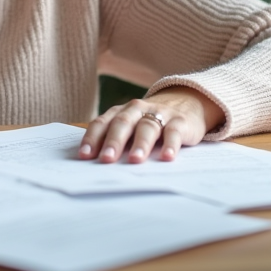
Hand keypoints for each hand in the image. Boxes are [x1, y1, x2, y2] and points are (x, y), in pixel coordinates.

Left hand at [79, 87, 223, 163]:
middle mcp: (137, 110)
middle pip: (123, 123)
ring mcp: (159, 113)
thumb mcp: (132, 128)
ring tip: (135, 160)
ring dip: (140, 143)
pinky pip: (174, 131)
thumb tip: (98, 167)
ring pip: (147, 126)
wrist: (185, 103)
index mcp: (120, 112)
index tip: (85, 156)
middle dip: (113, 141)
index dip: (92, 138)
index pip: (102, 123)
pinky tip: (167, 157)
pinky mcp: (180, 121)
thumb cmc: (149, 124)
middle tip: (106, 159)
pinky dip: (170, 144)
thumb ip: (118, 142)